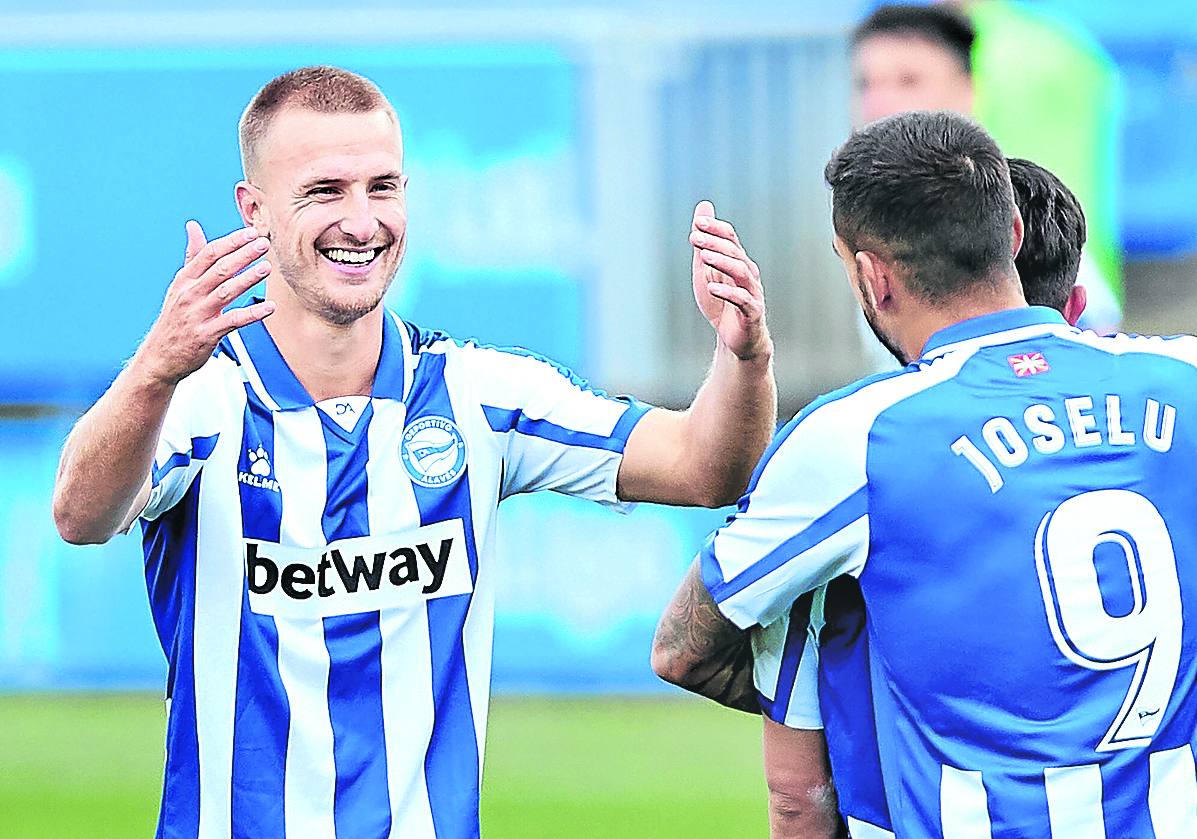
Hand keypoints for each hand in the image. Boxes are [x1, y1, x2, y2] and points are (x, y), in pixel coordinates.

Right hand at [136, 221, 275, 385]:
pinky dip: (252, 314)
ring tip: (266, 268)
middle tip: (262, 244)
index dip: (231, 242)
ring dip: (247, 279)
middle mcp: (190, 294)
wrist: (160, 356)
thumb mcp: (180, 285)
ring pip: (226, 292)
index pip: (209, 254)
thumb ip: (192, 256)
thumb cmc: (175, 318)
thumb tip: (194, 226)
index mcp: (185, 279)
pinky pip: (233, 321)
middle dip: (242, 255)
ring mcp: (198, 314)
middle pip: (219, 269)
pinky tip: (269, 307)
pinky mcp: (207, 334)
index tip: (250, 233)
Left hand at [689, 201, 769, 361]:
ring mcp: (752, 293)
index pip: (731, 238)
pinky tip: (712, 288)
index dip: (716, 229)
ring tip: (704, 257)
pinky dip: (728, 292)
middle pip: (735, 253)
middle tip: (695, 238)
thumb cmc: (721, 304)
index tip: (698, 223)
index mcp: (738, 262)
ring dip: (723, 263)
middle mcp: (748, 274)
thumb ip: (704, 243)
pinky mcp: (752, 313)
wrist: (736, 339)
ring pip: (741, 273)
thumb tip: (702, 208)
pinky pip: (743, 300)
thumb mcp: (706, 271)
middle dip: (715, 243)